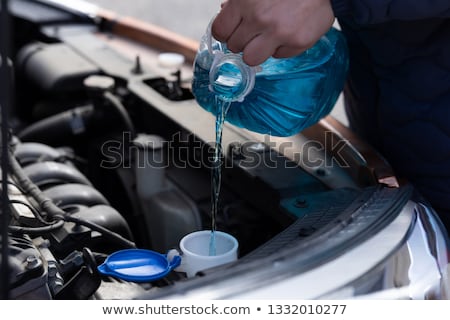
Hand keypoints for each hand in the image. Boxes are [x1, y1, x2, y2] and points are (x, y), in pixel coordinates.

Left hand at [212, 0, 334, 65]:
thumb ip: (238, 0)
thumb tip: (225, 13)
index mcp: (245, 1)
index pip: (220, 32)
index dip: (225, 32)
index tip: (232, 31)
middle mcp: (260, 18)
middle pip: (234, 47)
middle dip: (242, 40)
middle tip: (254, 30)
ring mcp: (280, 33)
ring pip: (251, 59)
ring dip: (256, 50)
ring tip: (266, 38)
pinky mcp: (298, 42)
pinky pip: (278, 56)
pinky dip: (281, 47)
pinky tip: (288, 32)